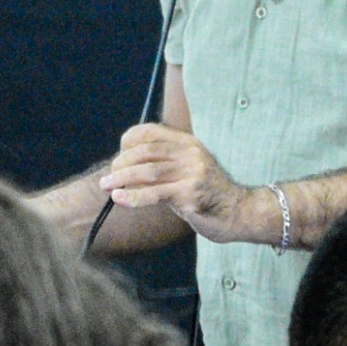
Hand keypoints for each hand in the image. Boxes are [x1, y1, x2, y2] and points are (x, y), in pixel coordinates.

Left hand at [102, 123, 260, 243]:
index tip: (119, 154)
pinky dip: (133, 196)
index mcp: (188, 143)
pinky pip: (155, 193)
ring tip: (106, 186)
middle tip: (108, 177)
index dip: (129, 140)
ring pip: (147, 171)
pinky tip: (119, 198)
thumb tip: (127, 169)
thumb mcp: (188, 172)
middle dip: (121, 163)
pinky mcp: (190, 193)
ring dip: (121, 178)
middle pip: (145, 151)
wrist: (240, 213)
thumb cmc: (209, 196)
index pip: (151, 132)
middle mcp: (190, 153)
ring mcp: (192, 172)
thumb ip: (165, 166)